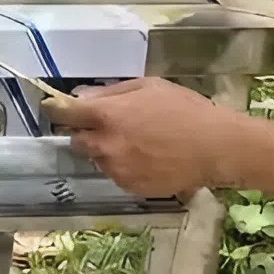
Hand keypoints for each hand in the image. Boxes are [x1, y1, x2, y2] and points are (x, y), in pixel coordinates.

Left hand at [45, 78, 247, 199]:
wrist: (217, 148)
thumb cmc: (186, 110)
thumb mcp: (149, 87)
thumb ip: (111, 92)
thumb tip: (82, 97)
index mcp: (106, 116)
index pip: (62, 114)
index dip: (56, 110)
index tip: (56, 109)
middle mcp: (103, 145)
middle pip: (76, 140)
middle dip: (87, 133)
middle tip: (111, 127)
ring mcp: (115, 169)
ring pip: (96, 158)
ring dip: (107, 150)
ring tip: (139, 143)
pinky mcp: (128, 186)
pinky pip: (115, 174)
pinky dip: (124, 166)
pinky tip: (148, 158)